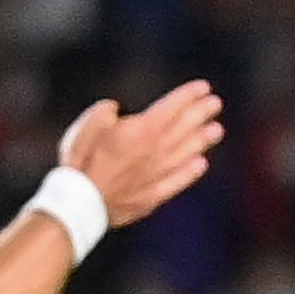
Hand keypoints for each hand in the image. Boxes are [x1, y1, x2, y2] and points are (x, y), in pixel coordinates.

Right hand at [60, 79, 224, 230]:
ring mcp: (155, 175)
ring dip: (202, 140)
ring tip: (216, 130)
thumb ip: (104, 112)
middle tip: (215, 104)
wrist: (78, 205)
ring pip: (186, 153)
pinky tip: (199, 165)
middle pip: (185, 128)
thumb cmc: (79, 163)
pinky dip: (190, 172)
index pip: (172, 108)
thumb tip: (116, 108)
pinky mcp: (151, 196)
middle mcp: (155, 151)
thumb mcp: (85, 127)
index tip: (203, 88)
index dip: (189, 96)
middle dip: (202, 113)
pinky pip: (178, 181)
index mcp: (142, 131)